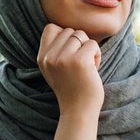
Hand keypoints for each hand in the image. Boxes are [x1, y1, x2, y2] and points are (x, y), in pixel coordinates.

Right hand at [37, 24, 102, 139]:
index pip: (51, 28)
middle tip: (80, 63)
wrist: (78, 111)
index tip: (70, 52)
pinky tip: (93, 69)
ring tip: (86, 66)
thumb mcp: (54, 69)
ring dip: (89, 48)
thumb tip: (68, 29)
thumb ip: (55, 50)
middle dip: (79, 43)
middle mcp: (49, 57)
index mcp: (41, 57)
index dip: (64, 35)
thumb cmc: (72, 88)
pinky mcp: (80, 61)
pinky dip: (97, 55)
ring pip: (81, 35)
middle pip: (70, 30)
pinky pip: (93, 44)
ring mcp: (64, 58)